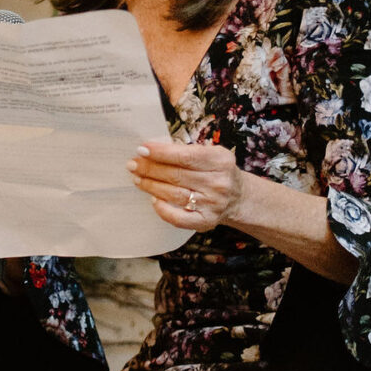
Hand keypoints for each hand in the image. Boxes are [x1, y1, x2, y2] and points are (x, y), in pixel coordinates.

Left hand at [128, 138, 243, 236]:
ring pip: (174, 194)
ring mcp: (213, 204)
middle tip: (133, 164)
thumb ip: (186, 151)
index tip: (142, 149)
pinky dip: (163, 209)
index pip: (185, 156)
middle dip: (150, 168)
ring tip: (137, 178)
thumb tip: (151, 150)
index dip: (161, 152)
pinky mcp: (206, 221)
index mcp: (220, 161)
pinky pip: (179, 218)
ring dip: (151, 185)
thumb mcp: (211, 154)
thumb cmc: (216, 171)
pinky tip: (152, 199)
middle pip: (176, 174)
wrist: (238, 197)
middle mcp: (218, 183)